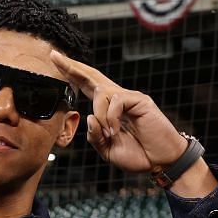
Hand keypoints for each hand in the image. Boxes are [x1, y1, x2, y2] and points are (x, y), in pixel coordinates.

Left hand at [49, 50, 186, 174]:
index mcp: (109, 109)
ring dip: (100, 115)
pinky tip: (117, 130)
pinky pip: (115, 100)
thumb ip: (95, 136)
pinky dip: (111, 117)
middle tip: (54, 56)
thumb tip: (89, 116)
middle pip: (92, 76)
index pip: (87, 87)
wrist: (162, 162)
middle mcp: (119, 99)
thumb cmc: (139, 155)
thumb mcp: (109, 151)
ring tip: (111, 134)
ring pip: (101, 93)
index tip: (55, 60)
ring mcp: (130, 98)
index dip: (72, 74)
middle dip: (72, 67)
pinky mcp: (140, 100)